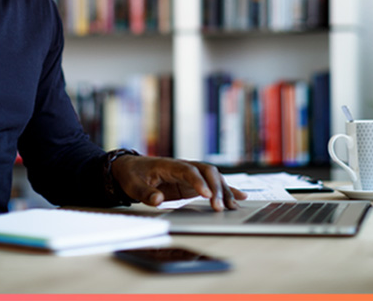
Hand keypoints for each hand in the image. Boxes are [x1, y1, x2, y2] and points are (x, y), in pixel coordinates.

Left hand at [111, 155, 246, 211]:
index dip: (199, 182)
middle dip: (216, 188)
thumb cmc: (133, 175)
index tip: (207, 196)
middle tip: (219, 207)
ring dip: (224, 191)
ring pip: (214, 178)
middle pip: (207, 172)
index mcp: (169, 165)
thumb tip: (158, 199)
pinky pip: (213, 185)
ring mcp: (190, 175)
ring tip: (232, 207)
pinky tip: (240, 198)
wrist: (131, 168)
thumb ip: (145, 193)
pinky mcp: (193, 184)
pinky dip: (227, 190)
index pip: (189, 171)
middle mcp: (184, 167)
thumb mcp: (133, 185)